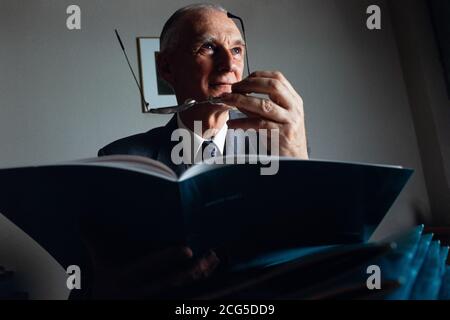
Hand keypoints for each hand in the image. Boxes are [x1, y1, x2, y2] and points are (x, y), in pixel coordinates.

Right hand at [87, 245, 219, 298]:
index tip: (188, 249)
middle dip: (195, 270)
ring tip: (216, 260)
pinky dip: (200, 286)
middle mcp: (146, 290)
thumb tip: (82, 216)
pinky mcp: (166, 299)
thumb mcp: (99, 261)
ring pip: (185, 289)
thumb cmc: (106, 280)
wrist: (106, 306)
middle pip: (175, 281)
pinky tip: (212, 272)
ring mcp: (158, 297)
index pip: (152, 267)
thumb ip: (95, 238)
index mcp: (129, 277)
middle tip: (212, 256)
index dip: (169, 258)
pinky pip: (187, 295)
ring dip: (202, 276)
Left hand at [220, 71, 308, 158]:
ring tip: (227, 101)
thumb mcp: (275, 118)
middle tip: (233, 88)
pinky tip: (232, 124)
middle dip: (249, 84)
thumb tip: (238, 98)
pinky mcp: (282, 135)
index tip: (243, 80)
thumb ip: (259, 107)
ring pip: (264, 105)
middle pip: (273, 86)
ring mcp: (290, 121)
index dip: (258, 75)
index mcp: (294, 101)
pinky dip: (242, 123)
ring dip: (241, 100)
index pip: (278, 78)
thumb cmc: (283, 140)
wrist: (295, 160)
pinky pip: (259, 124)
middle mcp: (294, 108)